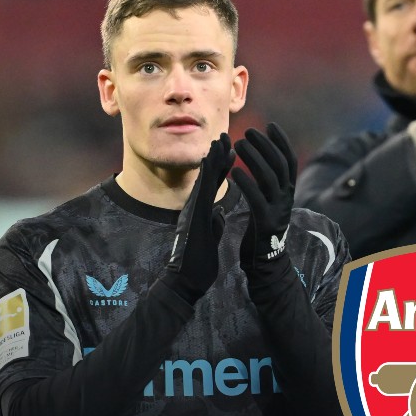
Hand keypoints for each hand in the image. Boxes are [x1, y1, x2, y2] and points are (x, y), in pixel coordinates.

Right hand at [167, 133, 233, 296]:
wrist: (184, 281)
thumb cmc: (197, 264)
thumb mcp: (210, 238)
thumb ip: (214, 223)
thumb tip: (220, 213)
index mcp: (202, 212)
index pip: (214, 185)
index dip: (223, 167)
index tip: (231, 149)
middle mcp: (196, 207)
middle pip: (209, 176)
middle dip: (218, 155)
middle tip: (226, 134)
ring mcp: (194, 210)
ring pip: (205, 178)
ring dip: (214, 158)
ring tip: (221, 139)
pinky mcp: (194, 216)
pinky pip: (203, 190)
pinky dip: (208, 174)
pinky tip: (213, 159)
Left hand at [234, 124, 295, 266]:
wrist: (266, 260)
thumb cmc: (263, 227)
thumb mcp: (270, 201)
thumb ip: (269, 183)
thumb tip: (263, 158)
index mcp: (289, 191)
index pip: (289, 160)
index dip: (281, 141)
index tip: (270, 125)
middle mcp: (287, 198)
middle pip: (279, 165)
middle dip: (265, 145)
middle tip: (249, 131)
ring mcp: (278, 209)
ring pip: (269, 177)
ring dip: (254, 157)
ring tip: (239, 144)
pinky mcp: (265, 221)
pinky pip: (256, 198)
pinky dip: (246, 182)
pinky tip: (234, 171)